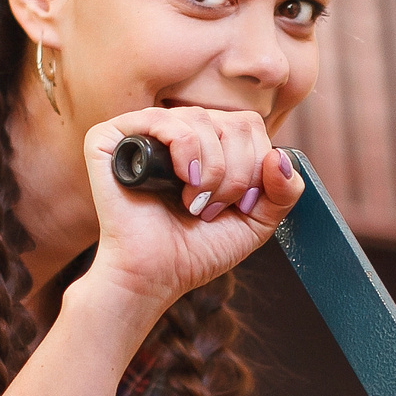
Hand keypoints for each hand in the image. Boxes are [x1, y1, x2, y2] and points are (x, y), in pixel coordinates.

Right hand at [79, 106, 304, 311]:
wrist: (152, 277)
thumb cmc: (195, 252)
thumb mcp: (255, 224)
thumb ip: (284, 193)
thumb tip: (282, 156)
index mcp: (207, 144)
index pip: (249, 124)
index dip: (256, 164)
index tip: (241, 205)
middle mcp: (176, 132)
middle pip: (233, 121)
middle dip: (236, 172)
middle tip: (213, 209)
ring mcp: (142, 132)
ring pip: (201, 119)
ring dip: (211, 169)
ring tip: (194, 203)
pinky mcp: (111, 138)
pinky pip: (161, 119)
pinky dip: (184, 149)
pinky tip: (181, 180)